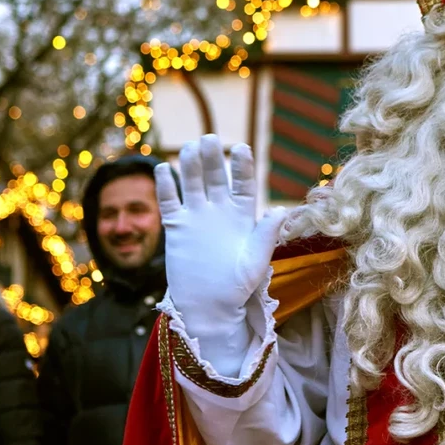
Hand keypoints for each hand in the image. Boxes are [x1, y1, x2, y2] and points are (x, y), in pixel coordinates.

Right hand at [157, 135, 285, 357]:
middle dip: (214, 158)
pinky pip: (170, 202)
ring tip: (189, 147)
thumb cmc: (237, 287)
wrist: (209, 306)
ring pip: (193, 183)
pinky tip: (164, 168)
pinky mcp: (177, 227)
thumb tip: (280, 212)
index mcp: (243, 215)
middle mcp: (220, 211)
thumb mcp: (255, 262)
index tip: (241, 148)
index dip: (242, 166)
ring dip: (191, 165)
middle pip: (216, 177)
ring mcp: (197, 217)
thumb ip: (265, 236)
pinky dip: (167, 186)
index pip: (244, 184)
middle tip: (210, 138)